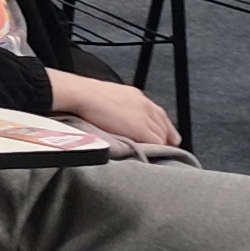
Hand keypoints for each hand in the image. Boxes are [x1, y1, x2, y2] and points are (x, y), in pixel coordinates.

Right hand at [49, 71, 180, 147]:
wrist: (83, 95)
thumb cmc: (87, 96)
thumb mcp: (109, 97)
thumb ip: (120, 107)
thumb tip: (117, 117)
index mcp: (137, 96)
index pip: (159, 115)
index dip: (164, 128)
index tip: (166, 137)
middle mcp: (145, 105)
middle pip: (164, 126)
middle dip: (165, 138)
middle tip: (164, 149)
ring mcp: (145, 117)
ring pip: (163, 136)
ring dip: (160, 145)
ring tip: (156, 155)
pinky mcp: (142, 129)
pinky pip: (158, 143)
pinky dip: (157, 150)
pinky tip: (152, 155)